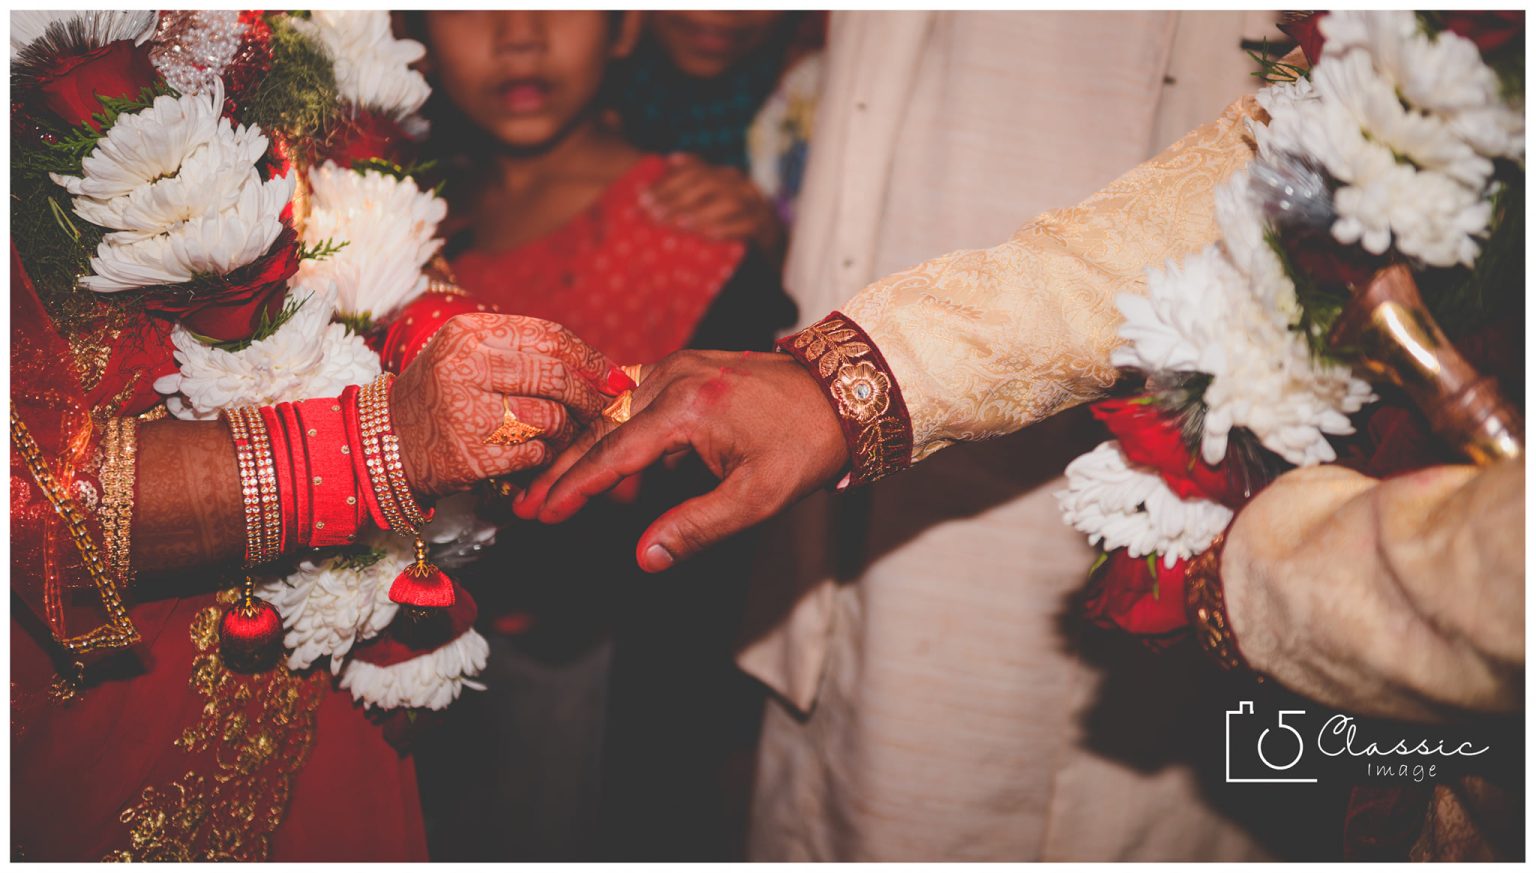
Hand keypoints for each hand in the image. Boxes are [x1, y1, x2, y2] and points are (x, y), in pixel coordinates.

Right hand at [394, 313, 621, 496]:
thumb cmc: (439, 394)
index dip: (589, 357)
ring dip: (568, 430)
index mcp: (469, 333)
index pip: (548, 336)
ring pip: (550, 417)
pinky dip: (545, 455)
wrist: (385, 442)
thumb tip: (595, 364)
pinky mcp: (472, 454)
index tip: (612, 374)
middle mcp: (465, 366)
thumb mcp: (468, 354)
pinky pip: (535, 452)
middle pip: (555, 376)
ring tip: (567, 433)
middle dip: (590, 395)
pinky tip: (539, 453)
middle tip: (605, 408)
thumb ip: (522, 351)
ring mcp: (466, 411)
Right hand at [514, 350, 848, 571]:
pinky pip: (635, 401)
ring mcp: (680, 366)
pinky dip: (617, 433)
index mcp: (689, 407)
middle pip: (601, 428)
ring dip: (589, 453)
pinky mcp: (687, 367)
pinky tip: (617, 471)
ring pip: (613, 412)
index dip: (574, 488)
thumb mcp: (758, 497)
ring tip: (564, 496)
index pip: (614, 452)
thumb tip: (646, 558)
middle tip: (529, 505)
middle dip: (564, 470)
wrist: (846, 393)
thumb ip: (697, 527)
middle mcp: (675, 376)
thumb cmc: (807, 445)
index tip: (541, 514)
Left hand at [642, 153, 784, 254]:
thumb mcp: (709, 204)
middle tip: (653, 213)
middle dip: (676, 197)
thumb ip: (689, 191)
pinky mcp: (763, 224)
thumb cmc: (732, 221)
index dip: (666, 181)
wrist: (771, 240)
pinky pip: (745, 223)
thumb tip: (664, 171)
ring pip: (725, 201)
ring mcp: (753, 202)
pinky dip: (725, 227)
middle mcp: (739, 183)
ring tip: (678, 223)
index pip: (692, 170)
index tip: (642, 196)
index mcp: (723, 174)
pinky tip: (707, 235)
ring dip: (700, 212)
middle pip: (705, 183)